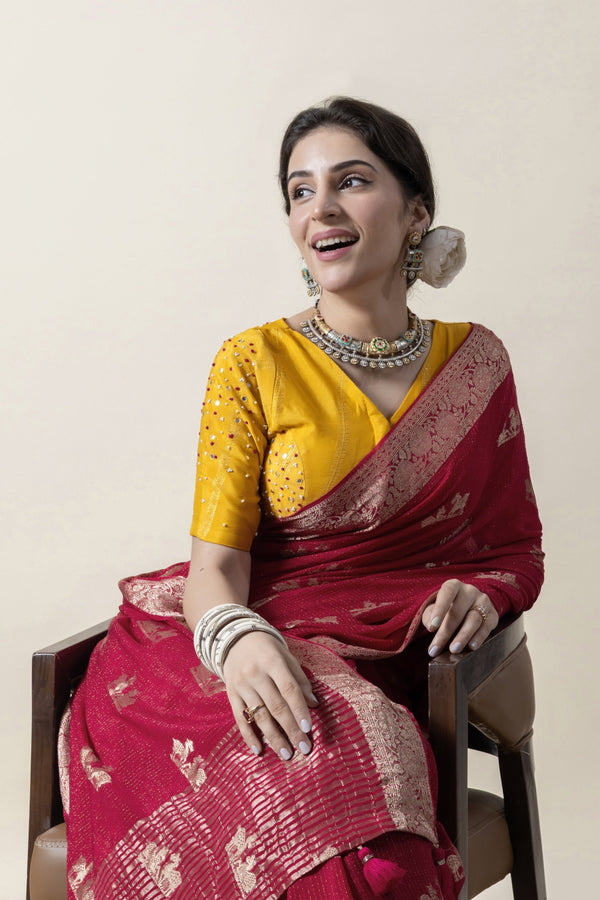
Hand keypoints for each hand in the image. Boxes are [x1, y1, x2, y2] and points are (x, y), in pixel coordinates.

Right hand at [222, 631, 318, 760]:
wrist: (235, 639)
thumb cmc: (267, 649)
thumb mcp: (286, 656)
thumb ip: (300, 679)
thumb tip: (314, 704)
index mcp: (272, 662)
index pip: (288, 689)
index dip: (299, 709)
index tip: (308, 728)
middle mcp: (255, 674)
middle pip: (275, 706)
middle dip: (290, 729)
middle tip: (303, 748)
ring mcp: (241, 685)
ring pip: (259, 716)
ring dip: (273, 737)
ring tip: (287, 753)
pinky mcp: (231, 694)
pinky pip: (240, 718)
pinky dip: (248, 736)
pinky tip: (258, 750)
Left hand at [422, 579, 498, 657]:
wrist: (468, 607)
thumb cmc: (446, 609)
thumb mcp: (434, 609)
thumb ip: (430, 616)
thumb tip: (432, 627)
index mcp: (453, 586)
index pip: (447, 593)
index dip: (439, 610)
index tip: (431, 627)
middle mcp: (469, 591)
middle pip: (457, 611)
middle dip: (446, 632)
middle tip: (436, 647)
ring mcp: (483, 601)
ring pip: (474, 619)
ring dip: (463, 636)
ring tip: (454, 649)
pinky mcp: (493, 614)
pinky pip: (486, 626)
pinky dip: (479, 637)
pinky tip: (471, 646)